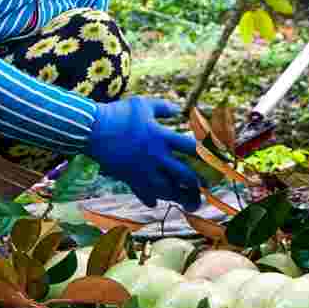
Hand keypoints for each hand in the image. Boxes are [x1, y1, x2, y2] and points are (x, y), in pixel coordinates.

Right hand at [85, 97, 201, 209]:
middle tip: (206, 188)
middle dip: (197, 184)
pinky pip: (143, 194)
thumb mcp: (142, 104)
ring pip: (166, 190)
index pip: (191, 148)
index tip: (216, 160)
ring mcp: (142, 170)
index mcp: (161, 137)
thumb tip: (178, 109)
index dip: (207, 155)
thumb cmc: (118, 113)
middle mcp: (155, 157)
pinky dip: (151, 199)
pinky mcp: (129, 178)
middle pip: (183, 175)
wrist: (92, 130)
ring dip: (179, 196)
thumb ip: (163, 107)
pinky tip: (155, 203)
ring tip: (188, 201)